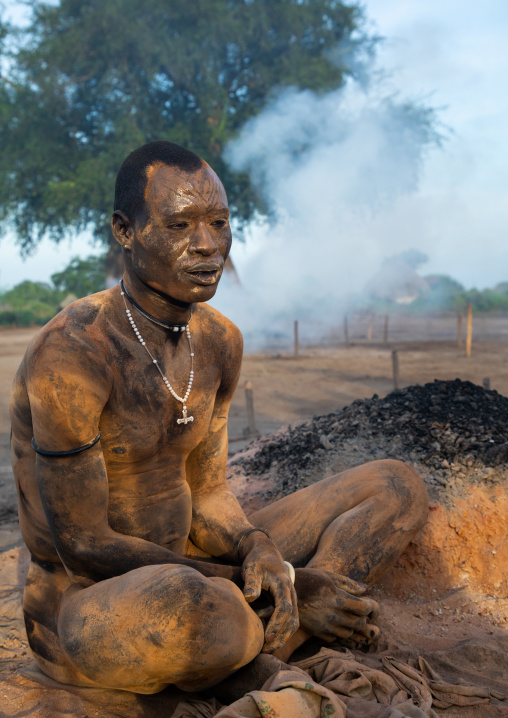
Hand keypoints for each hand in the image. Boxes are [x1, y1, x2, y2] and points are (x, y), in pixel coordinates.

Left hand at [241, 534, 298, 653]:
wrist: (267, 553)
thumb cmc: (257, 561)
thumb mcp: (251, 568)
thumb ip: (251, 582)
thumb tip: (249, 598)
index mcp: (283, 585)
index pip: (285, 608)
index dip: (277, 624)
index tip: (266, 638)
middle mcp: (291, 594)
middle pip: (292, 620)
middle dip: (281, 636)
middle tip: (265, 651)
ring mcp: (292, 599)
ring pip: (293, 623)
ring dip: (283, 637)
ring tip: (267, 650)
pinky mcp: (288, 603)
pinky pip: (290, 621)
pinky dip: (282, 632)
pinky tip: (269, 641)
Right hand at [294, 567, 378, 644]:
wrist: (285, 590)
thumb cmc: (309, 579)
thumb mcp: (329, 575)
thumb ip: (348, 583)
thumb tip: (365, 588)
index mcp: (338, 598)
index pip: (364, 608)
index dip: (371, 607)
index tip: (369, 605)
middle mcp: (333, 614)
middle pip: (359, 624)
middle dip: (363, 618)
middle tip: (360, 613)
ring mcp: (324, 625)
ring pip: (348, 634)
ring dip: (351, 626)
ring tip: (346, 617)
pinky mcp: (316, 632)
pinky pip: (334, 638)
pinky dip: (337, 632)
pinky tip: (334, 623)